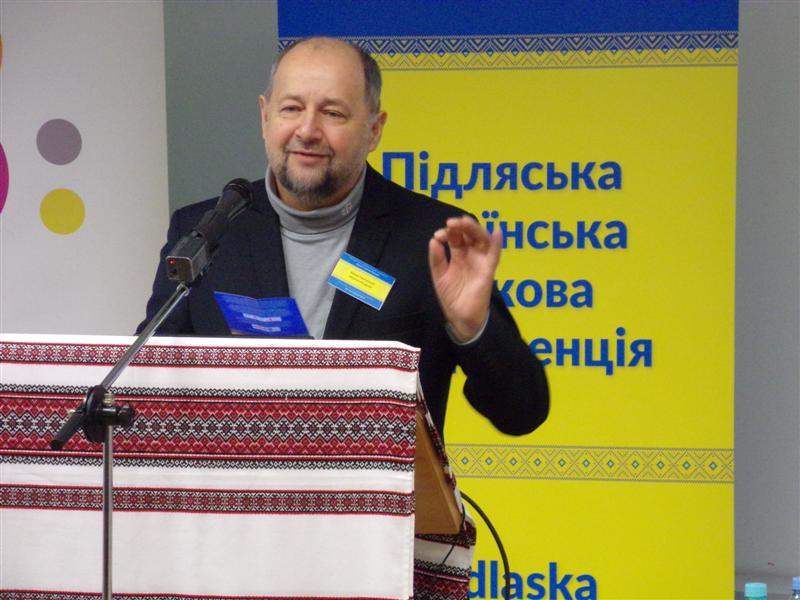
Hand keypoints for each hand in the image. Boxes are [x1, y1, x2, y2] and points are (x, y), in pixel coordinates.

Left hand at [428, 216, 501, 341]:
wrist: (460, 318)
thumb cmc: (452, 297)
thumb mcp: (439, 275)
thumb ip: (436, 258)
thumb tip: (434, 239)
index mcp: (459, 255)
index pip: (456, 237)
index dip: (448, 232)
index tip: (438, 236)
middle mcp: (471, 255)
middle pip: (469, 234)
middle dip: (461, 226)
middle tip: (451, 223)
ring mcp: (480, 262)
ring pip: (482, 240)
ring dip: (475, 229)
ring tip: (465, 222)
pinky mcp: (488, 271)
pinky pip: (495, 255)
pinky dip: (497, 243)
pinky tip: (497, 232)